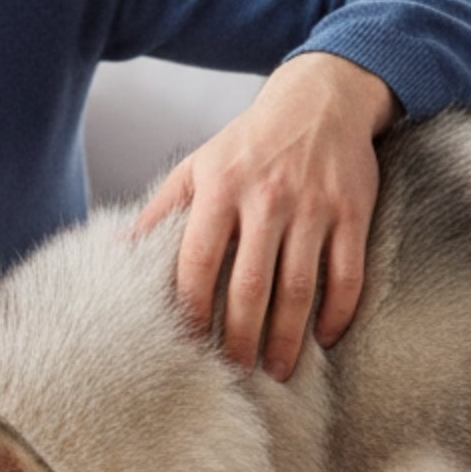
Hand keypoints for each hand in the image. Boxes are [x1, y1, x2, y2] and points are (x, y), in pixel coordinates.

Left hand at [129, 53, 400, 377]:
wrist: (319, 99)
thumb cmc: (249, 143)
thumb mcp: (197, 166)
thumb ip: (160, 212)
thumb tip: (117, 251)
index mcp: (220, 189)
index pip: (198, 262)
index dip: (192, 310)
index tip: (188, 345)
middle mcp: (266, 199)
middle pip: (250, 285)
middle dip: (241, 337)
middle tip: (236, 372)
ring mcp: (313, 207)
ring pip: (298, 287)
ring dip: (287, 337)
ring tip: (277, 370)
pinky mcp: (352, 212)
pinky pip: (347, 274)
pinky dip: (337, 311)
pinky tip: (325, 337)